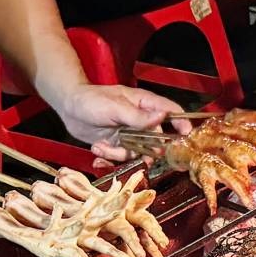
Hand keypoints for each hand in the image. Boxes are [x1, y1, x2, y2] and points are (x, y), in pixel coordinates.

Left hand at [51, 84, 185, 152]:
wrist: (69, 107)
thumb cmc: (92, 100)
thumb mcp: (115, 108)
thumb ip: (139, 116)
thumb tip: (164, 116)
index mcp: (144, 104)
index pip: (170, 112)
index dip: (181, 123)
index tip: (186, 136)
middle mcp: (140, 120)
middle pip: (156, 139)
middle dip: (145, 149)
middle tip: (134, 152)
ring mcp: (129, 133)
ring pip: (138, 152)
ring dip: (120, 154)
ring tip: (102, 146)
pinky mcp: (117, 144)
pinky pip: (122, 157)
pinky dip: (109, 156)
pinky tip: (97, 147)